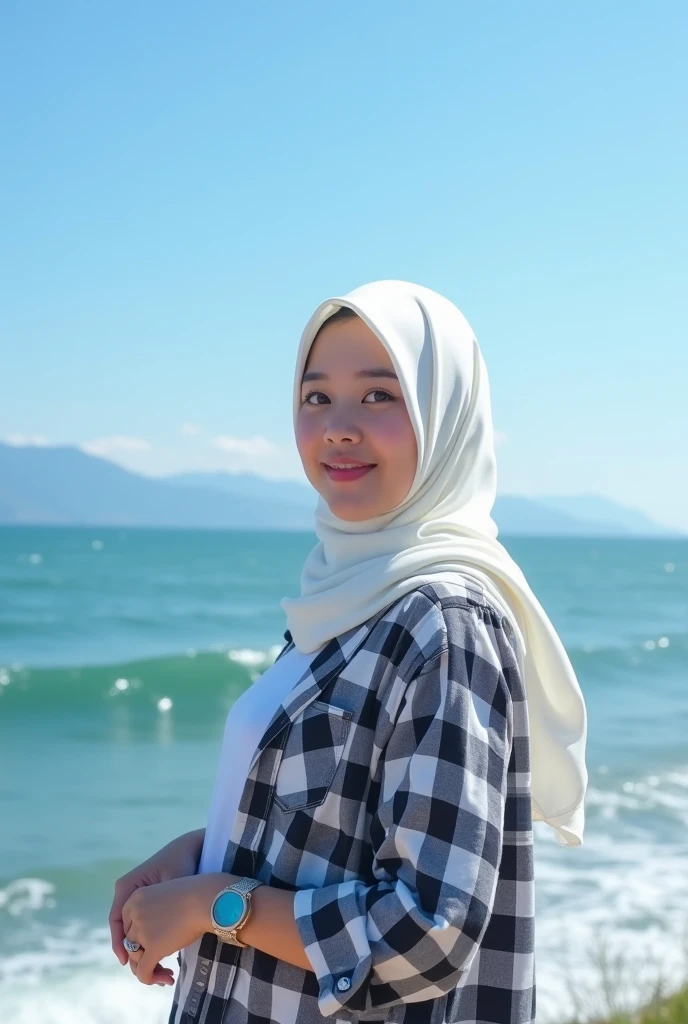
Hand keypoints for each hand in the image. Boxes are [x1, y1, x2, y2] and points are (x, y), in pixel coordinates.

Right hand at [109, 829, 204, 983]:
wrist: (192, 849)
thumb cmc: (182, 864)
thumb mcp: (170, 886)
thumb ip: (160, 910)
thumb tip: (151, 940)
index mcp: (126, 886)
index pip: (115, 921)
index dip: (119, 944)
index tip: (126, 962)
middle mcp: (127, 892)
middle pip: (122, 928)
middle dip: (132, 951)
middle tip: (145, 971)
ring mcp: (135, 897)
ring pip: (132, 929)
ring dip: (140, 947)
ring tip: (154, 967)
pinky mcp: (146, 901)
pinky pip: (141, 924)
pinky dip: (147, 938)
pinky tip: (158, 952)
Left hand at [123, 873, 235, 985]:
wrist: (205, 899)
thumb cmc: (193, 895)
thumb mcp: (164, 898)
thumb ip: (152, 914)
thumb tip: (149, 940)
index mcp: (135, 898)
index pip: (126, 926)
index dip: (138, 939)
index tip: (151, 946)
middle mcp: (134, 914)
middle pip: (129, 943)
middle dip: (143, 956)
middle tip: (161, 963)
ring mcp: (142, 931)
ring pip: (135, 959)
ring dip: (148, 969)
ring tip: (166, 973)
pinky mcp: (152, 947)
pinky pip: (143, 972)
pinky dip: (151, 979)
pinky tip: (168, 979)